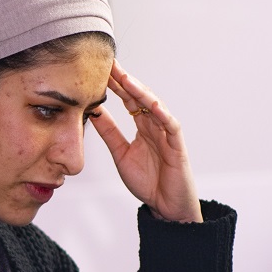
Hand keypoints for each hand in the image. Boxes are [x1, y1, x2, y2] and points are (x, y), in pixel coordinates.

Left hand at [90, 63, 201, 222]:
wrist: (166, 208)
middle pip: (140, 98)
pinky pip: (171, 126)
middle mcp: (155, 126)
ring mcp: (167, 134)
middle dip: (125, 80)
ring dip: (141, 92)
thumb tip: (93, 111)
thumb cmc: (148, 181)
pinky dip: (162, 114)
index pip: (128, 100)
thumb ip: (109, 132)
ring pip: (155, 107)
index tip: (100, 69)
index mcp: (143, 127)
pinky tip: (151, 104)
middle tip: (110, 64)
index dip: (115, 85)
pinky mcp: (177, 147)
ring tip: (126, 79)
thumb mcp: (120, 153)